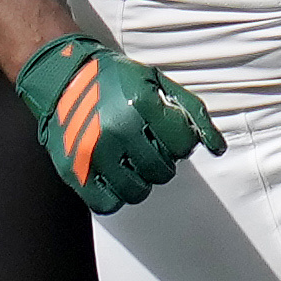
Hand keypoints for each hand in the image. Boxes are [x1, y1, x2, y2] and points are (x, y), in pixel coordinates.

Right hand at [15, 35, 223, 211]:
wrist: (64, 76)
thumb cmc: (114, 79)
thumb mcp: (158, 83)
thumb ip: (192, 113)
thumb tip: (216, 148)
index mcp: (141, 104)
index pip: (182, 146)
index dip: (179, 142)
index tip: (166, 135)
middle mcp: (118, 128)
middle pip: (162, 172)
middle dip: (160, 162)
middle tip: (146, 147)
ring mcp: (94, 151)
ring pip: (137, 192)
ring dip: (140, 181)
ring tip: (130, 163)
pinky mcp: (74, 170)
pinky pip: (106, 204)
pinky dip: (114, 196)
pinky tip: (113, 177)